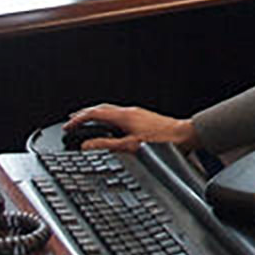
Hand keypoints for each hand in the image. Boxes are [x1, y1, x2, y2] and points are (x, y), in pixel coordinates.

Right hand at [65, 102, 195, 152]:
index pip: (95, 113)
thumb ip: (107, 146)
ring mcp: (137, 114)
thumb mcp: (131, 146)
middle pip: (101, 109)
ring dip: (97, 116)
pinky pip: (119, 115)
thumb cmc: (163, 141)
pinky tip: (111, 128)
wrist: (185, 136)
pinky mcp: (143, 118)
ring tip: (88, 123)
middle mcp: (130, 111)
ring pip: (111, 111)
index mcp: (124, 116)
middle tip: (73, 121)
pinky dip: (108, 120)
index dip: (79, 119)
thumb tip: (87, 146)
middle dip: (85, 115)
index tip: (69, 125)